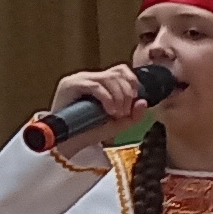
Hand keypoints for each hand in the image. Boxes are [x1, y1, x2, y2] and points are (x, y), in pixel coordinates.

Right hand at [42, 63, 158, 149]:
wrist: (69, 143)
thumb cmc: (91, 131)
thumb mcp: (118, 124)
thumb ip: (134, 115)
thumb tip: (143, 101)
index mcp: (100, 82)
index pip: (121, 70)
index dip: (133, 82)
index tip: (136, 100)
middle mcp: (89, 78)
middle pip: (117, 72)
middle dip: (127, 93)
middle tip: (125, 112)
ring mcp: (79, 80)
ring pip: (108, 78)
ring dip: (119, 97)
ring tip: (117, 114)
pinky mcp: (70, 85)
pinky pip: (95, 86)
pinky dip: (107, 98)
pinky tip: (110, 112)